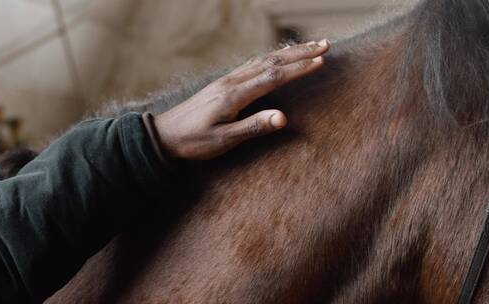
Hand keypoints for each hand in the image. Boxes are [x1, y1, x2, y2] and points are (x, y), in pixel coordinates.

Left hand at [154, 39, 329, 159]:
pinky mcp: (224, 84)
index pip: (273, 77)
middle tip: (325, 44)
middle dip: (300, 53)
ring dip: (288, 52)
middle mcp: (232, 82)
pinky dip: (271, 57)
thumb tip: (283, 118)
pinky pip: (253, 64)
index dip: (298, 68)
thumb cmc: (193, 141)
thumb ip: (253, 127)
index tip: (321, 60)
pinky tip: (277, 58)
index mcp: (234, 95)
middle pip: (271, 61)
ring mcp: (227, 80)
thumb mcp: (223, 140)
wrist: (164, 135)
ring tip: (309, 46)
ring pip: (262, 59)